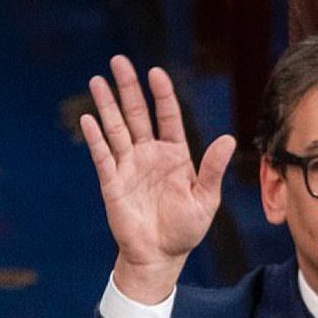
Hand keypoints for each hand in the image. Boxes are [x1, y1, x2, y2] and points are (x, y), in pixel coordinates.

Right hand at [81, 55, 235, 302]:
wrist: (160, 256)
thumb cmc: (185, 230)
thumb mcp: (205, 200)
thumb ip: (213, 169)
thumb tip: (228, 139)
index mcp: (174, 155)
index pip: (167, 117)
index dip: (162, 95)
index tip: (156, 73)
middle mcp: (150, 155)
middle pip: (137, 114)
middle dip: (128, 87)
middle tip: (119, 60)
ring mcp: (129, 166)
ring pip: (116, 128)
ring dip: (107, 105)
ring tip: (98, 79)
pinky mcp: (112, 182)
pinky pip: (102, 156)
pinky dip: (95, 138)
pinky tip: (88, 119)